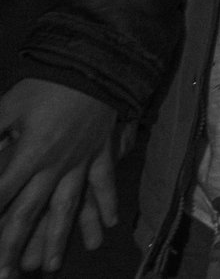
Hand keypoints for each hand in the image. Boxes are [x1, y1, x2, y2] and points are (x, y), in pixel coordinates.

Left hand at [0, 78, 118, 274]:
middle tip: (4, 276)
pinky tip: (106, 227)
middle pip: (29, 213)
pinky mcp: (100, 153)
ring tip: (48, 267)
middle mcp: (55, 165)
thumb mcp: (8, 104)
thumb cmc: (48, 83)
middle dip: (11, 247)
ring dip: (57, 239)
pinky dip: (106, 204)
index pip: (0, 193)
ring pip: (67, 207)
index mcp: (30, 153)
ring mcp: (81, 162)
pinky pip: (104, 183)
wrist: (98, 64)